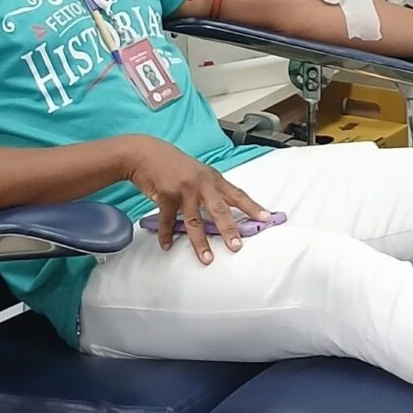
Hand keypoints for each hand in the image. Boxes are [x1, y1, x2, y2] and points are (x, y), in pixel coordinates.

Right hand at [123, 135, 270, 263]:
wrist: (146, 153)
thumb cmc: (174, 164)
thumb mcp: (198, 173)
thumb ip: (210, 190)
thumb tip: (224, 213)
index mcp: (213, 178)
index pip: (237, 194)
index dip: (252, 207)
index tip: (266, 218)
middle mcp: (202, 183)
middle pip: (220, 210)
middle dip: (230, 230)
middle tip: (237, 246)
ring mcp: (184, 189)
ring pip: (195, 221)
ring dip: (200, 242)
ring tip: (207, 258)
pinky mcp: (166, 195)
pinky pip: (168, 221)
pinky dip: (167, 235)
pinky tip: (167, 245)